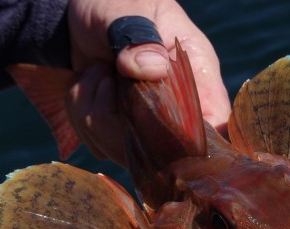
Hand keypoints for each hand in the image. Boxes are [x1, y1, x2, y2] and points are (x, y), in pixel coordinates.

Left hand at [66, 0, 230, 164]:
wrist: (75, 14)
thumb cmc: (115, 3)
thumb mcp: (129, 9)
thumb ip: (139, 36)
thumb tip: (152, 70)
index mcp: (197, 77)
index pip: (214, 126)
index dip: (193, 142)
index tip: (155, 127)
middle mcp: (177, 110)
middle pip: (162, 153)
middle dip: (118, 119)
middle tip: (105, 74)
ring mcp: (148, 127)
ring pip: (122, 151)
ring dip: (93, 111)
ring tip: (96, 73)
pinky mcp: (119, 134)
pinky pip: (97, 145)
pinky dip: (80, 114)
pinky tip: (87, 85)